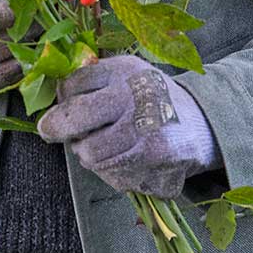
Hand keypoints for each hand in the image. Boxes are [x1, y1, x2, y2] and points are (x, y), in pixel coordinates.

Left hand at [37, 55, 220, 198]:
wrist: (203, 121)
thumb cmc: (152, 92)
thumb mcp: (122, 70)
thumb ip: (86, 78)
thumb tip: (51, 95)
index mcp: (127, 83)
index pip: (74, 106)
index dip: (54, 120)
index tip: (48, 126)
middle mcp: (142, 116)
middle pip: (83, 145)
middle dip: (73, 141)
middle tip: (76, 136)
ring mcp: (154, 151)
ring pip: (97, 166)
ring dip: (96, 158)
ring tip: (113, 142)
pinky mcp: (162, 178)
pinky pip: (120, 183)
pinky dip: (119, 173)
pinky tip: (133, 157)